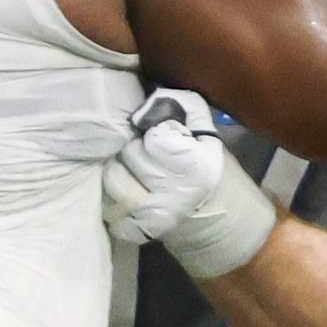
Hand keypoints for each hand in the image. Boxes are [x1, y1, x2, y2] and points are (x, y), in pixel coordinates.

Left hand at [109, 89, 281, 276]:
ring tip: (131, 169)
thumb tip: (152, 95)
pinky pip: (109, 207)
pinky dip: (111, 197)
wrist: (218, 220)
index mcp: (195, 166)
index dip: (153, 131)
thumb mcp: (208, 135)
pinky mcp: (137, 231)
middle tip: (145, 152)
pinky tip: (128, 191)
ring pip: (112, 179)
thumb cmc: (210, 170)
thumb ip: (184, 107)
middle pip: (129, 154)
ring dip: (118, 169)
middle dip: (133, 148)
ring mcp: (153, 216)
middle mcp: (173, 192)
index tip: (161, 136)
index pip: (154, 135)